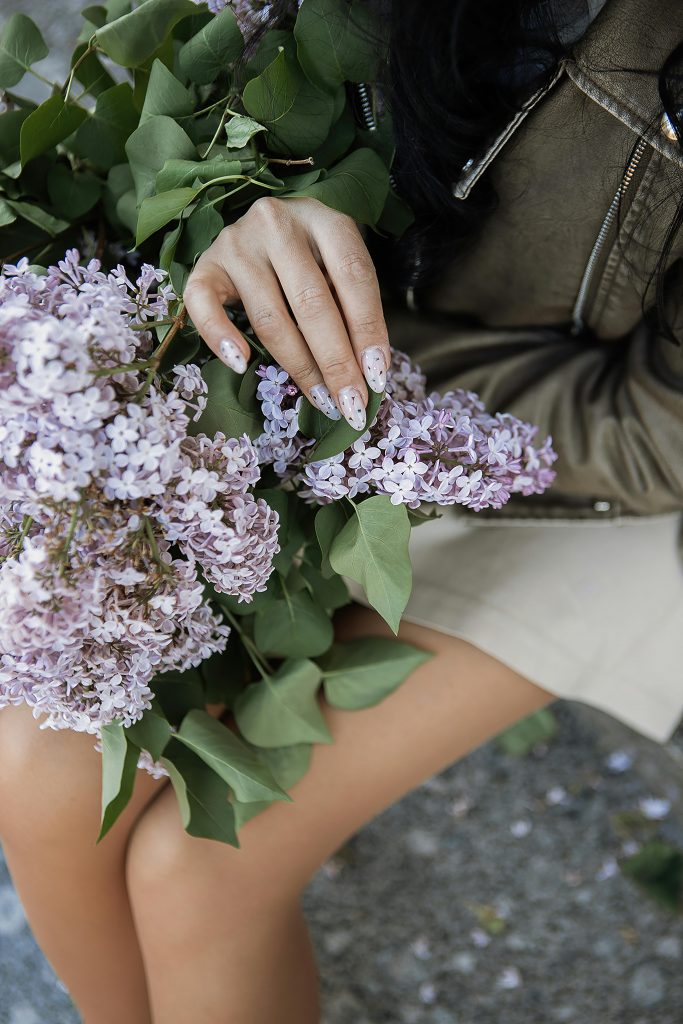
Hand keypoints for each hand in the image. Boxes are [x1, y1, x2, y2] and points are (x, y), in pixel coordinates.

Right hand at [183, 196, 389, 430]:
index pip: (353, 276)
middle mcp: (278, 224)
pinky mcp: (206, 265)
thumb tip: (370, 373)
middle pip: (311, 302)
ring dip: (299, 366)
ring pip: (270, 317)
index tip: (376, 376)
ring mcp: (237, 242)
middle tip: (350, 403)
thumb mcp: (341, 269)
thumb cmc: (313, 257)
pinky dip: (220, 337)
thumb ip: (354, 309)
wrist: (265, 226)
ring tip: (321, 400)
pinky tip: (240, 364)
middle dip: (336, 361)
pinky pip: (204, 305)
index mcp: (325, 219)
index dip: (368, 330)